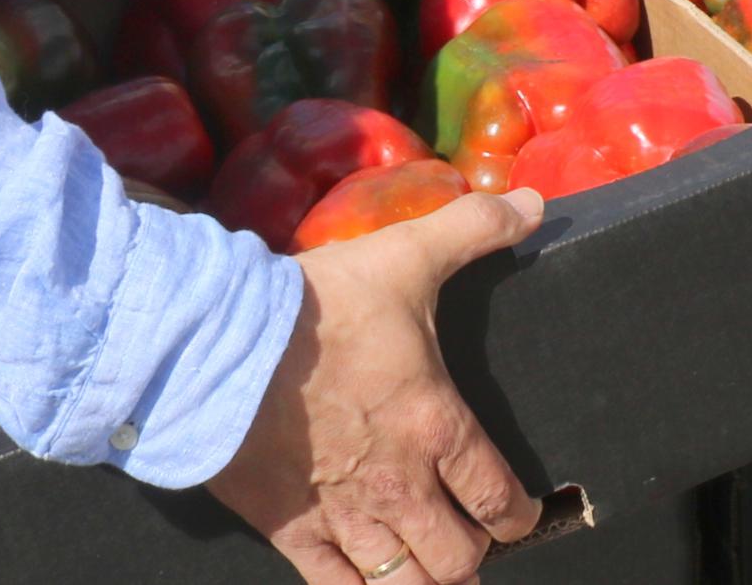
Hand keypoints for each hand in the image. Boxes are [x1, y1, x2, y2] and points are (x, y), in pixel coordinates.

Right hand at [210, 189, 544, 584]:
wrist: (215, 348)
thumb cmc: (317, 307)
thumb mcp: (407, 254)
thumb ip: (475, 227)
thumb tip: (535, 205)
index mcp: (436, 426)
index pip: (498, 498)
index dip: (519, 517)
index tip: (520, 519)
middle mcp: (399, 486)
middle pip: (458, 559)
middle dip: (472, 557)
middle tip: (472, 545)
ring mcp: (344, 518)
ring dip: (425, 584)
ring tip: (432, 575)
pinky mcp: (290, 534)